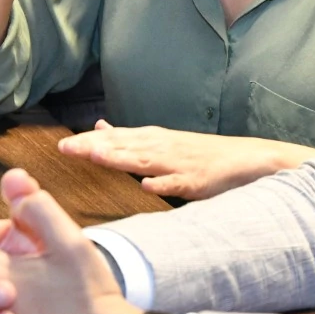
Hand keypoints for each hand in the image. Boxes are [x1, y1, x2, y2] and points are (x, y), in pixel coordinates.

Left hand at [59, 120, 314, 199]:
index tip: (63, 146)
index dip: (90, 143)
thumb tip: (99, 128)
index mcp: (155, 140)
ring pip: (147, 160)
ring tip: (98, 157)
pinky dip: (163, 183)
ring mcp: (182, 163)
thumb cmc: (204, 155)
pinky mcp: (200, 181)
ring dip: (122, 158)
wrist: (251, 159)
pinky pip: (180, 183)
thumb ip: (131, 139)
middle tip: (67, 148)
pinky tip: (147, 186)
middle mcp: (165, 148)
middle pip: (125, 146)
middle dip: (96, 148)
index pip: (117, 139)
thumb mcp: (163, 142)